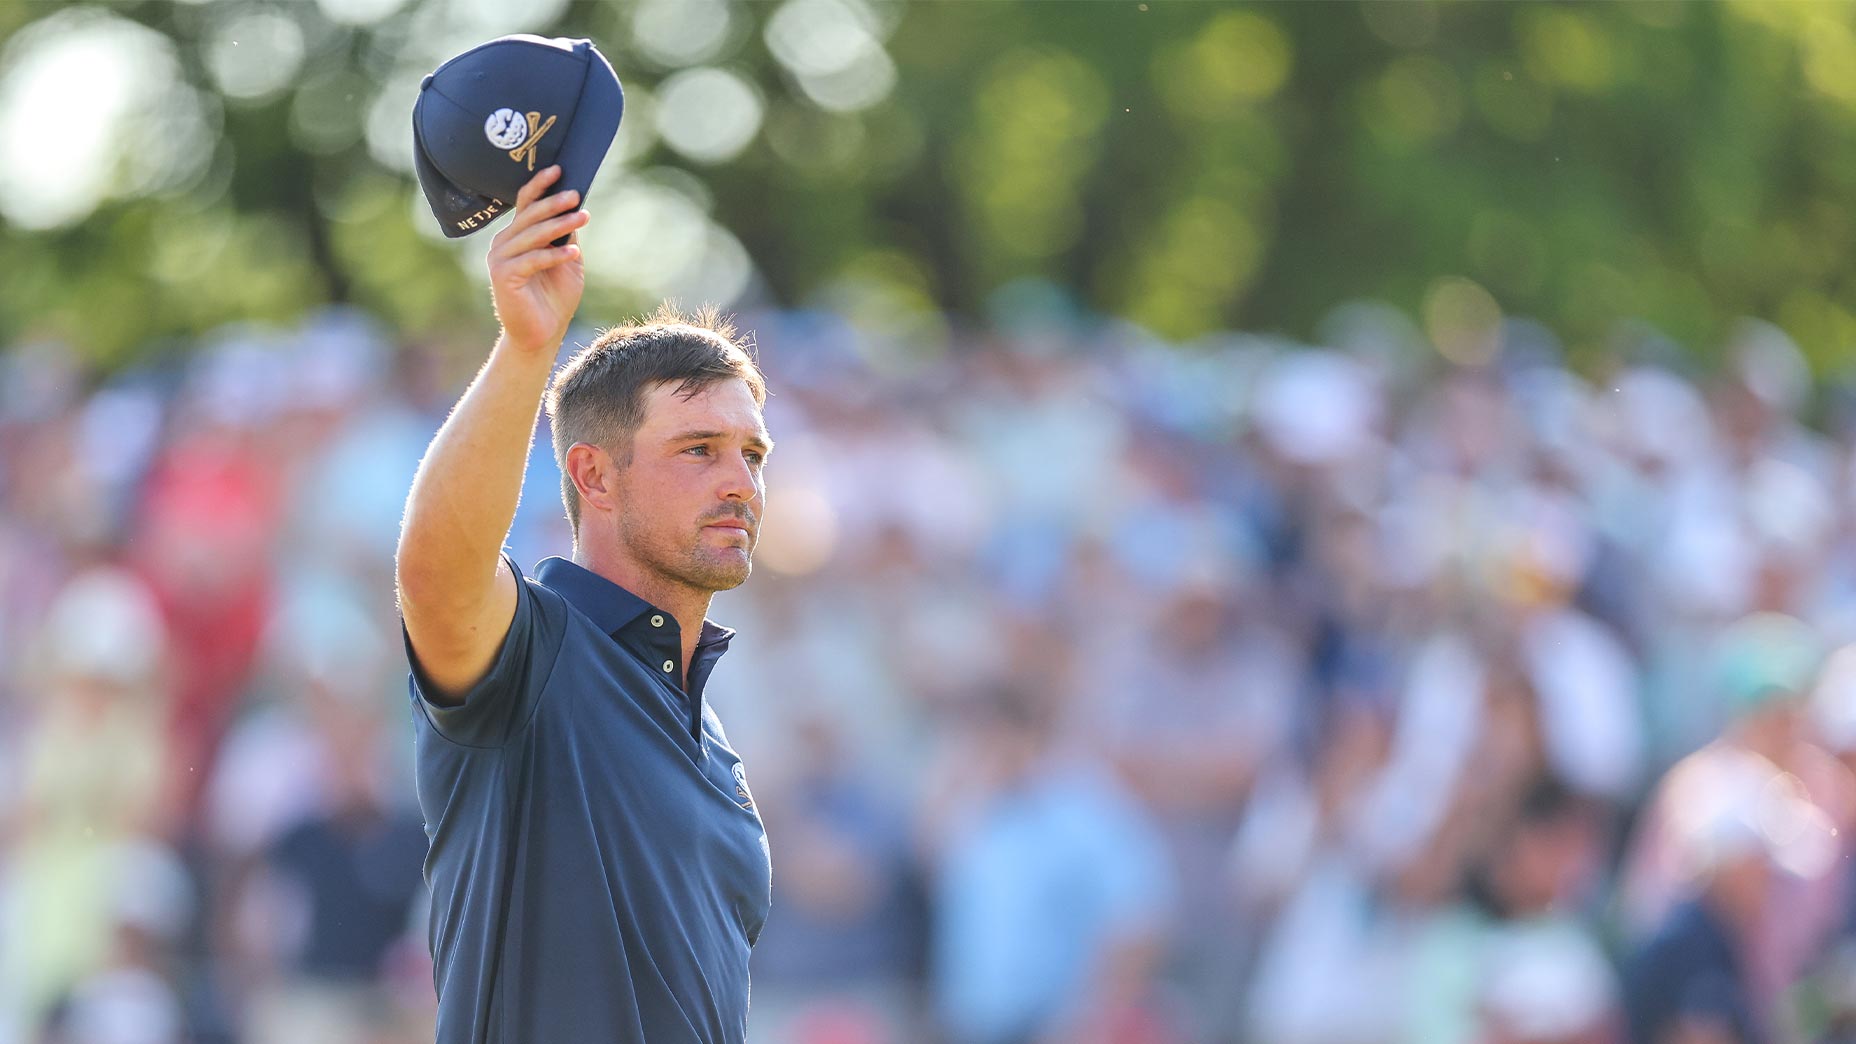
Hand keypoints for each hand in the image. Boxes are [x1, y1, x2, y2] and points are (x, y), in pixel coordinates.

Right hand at [488, 165, 588, 353]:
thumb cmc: (554, 298)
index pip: (525, 203)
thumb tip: (575, 205)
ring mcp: (500, 259)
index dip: (540, 185)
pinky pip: (532, 260)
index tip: (559, 170)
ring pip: (532, 235)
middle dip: (554, 203)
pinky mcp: (503, 276)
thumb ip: (566, 236)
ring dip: (560, 225)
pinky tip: (573, 253)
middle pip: (529, 216)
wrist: (542, 334)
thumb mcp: (566, 261)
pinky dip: (554, 255)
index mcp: (516, 236)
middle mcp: (503, 243)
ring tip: (583, 216)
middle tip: (576, 196)